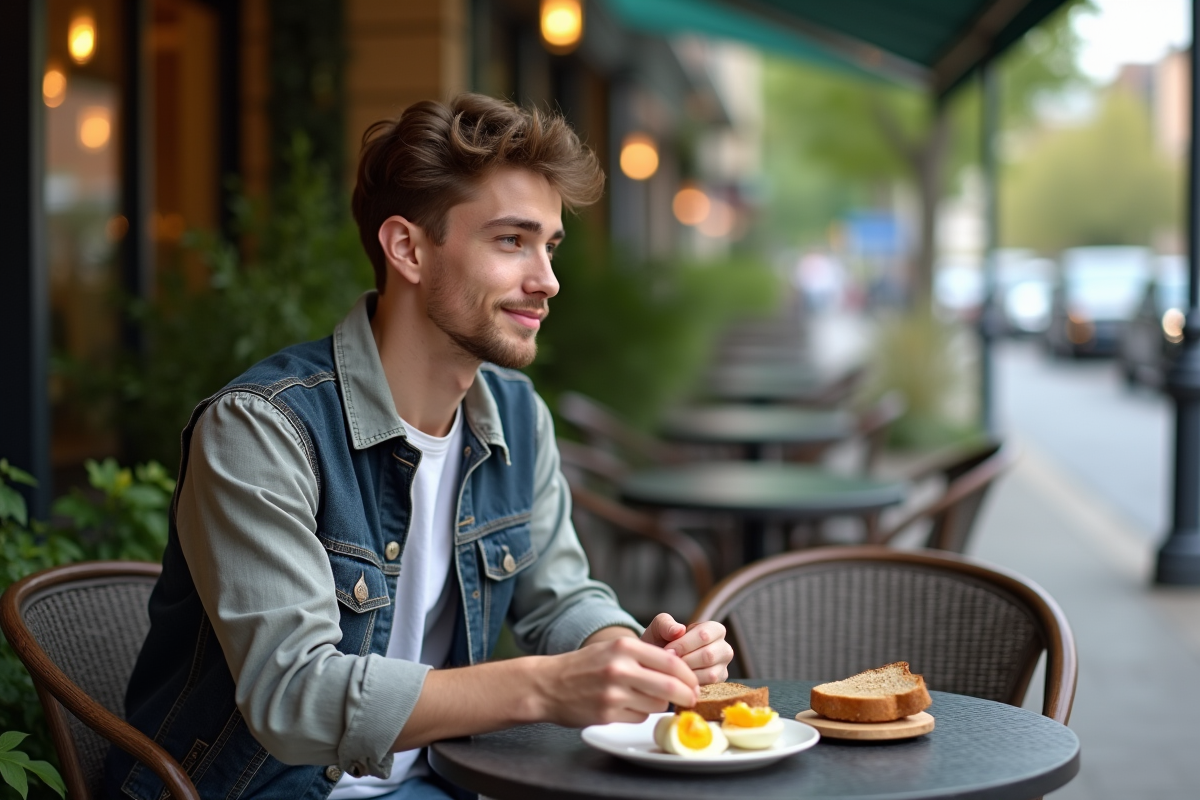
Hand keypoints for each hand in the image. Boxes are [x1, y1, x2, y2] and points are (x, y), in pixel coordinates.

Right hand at [531, 637, 698, 727]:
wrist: (547, 684)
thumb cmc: (584, 666)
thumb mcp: (612, 650)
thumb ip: (643, 656)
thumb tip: (678, 671)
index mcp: (624, 648)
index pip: (671, 662)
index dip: (688, 676)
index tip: (694, 683)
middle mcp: (620, 669)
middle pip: (670, 686)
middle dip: (686, 695)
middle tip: (691, 699)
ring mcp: (613, 693)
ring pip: (657, 705)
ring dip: (659, 705)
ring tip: (647, 699)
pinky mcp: (607, 714)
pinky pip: (639, 717)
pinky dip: (640, 714)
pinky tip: (627, 707)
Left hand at [642, 613, 732, 685]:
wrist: (659, 661)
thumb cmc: (662, 641)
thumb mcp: (659, 627)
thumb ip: (666, 624)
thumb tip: (679, 630)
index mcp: (714, 629)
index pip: (704, 635)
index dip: (683, 644)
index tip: (668, 651)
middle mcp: (724, 648)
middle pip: (708, 655)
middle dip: (685, 661)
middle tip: (670, 663)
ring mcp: (723, 667)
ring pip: (710, 673)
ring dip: (688, 674)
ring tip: (675, 671)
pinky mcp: (719, 683)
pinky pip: (708, 687)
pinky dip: (692, 685)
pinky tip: (681, 679)